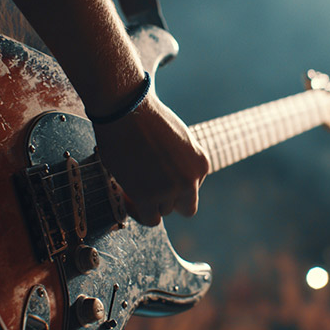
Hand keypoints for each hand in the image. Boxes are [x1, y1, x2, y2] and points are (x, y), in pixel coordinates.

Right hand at [92, 93, 209, 225]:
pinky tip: (129, 197)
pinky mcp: (148, 197)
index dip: (174, 185)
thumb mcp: (179, 139)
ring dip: (149, 201)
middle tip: (148, 185)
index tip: (157, 177)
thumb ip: (183, 162)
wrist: (126, 109)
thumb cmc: (147, 118)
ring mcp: (171, 190)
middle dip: (168, 199)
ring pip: (164, 212)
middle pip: (184, 206)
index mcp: (202, 164)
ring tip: (134, 181)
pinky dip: (140, 213)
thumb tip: (172, 179)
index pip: (193, 189)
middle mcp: (191, 180)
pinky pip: (150, 220)